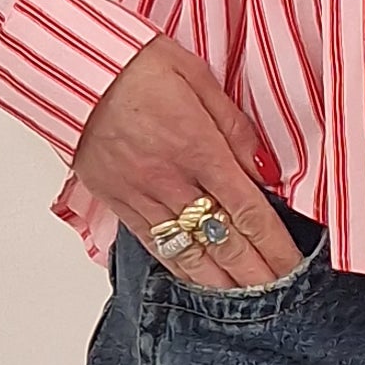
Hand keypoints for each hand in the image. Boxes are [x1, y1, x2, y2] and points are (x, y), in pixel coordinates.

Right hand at [73, 36, 305, 286]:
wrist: (70, 69)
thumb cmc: (133, 63)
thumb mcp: (196, 76)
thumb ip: (233, 126)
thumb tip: (264, 167)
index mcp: (198, 147)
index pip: (248, 210)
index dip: (274, 245)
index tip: (294, 267)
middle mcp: (170, 180)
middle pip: (223, 241)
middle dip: (256, 273)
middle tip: (280, 295)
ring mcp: (141, 195)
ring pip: (189, 251)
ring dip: (220, 281)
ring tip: (245, 301)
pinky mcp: (116, 200)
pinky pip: (154, 243)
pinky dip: (180, 266)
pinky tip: (199, 280)